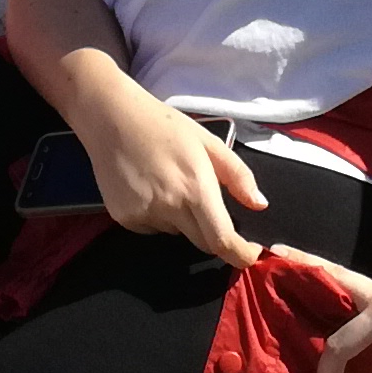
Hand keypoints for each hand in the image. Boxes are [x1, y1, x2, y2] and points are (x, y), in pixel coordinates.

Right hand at [78, 76, 265, 266]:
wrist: (112, 117)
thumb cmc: (164, 125)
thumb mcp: (208, 142)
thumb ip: (238, 175)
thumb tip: (259, 204)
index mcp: (196, 188)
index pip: (222, 240)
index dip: (240, 255)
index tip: (249, 254)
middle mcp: (170, 207)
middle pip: (202, 243)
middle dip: (213, 233)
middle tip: (204, 201)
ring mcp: (144, 214)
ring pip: (177, 233)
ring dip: (182, 220)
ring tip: (168, 182)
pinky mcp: (124, 217)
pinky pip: (152, 228)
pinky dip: (158, 216)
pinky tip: (148, 187)